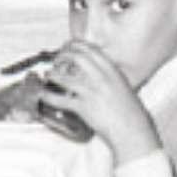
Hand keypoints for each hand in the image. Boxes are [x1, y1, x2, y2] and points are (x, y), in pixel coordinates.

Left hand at [42, 42, 159, 166]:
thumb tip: (96, 72)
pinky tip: (42, 95)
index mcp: (112, 71)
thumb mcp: (123, 86)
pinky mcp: (84, 107)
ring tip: (48, 75)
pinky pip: (61, 100)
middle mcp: (101, 77)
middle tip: (57, 60)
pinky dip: (48, 97)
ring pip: (65, 77)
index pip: (91, 49)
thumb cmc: (131, 112)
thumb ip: (110, 77)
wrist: (133, 131)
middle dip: (63, 55)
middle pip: (76, 56)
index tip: (68, 47)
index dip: (76, 45)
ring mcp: (91, 92)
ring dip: (53, 74)